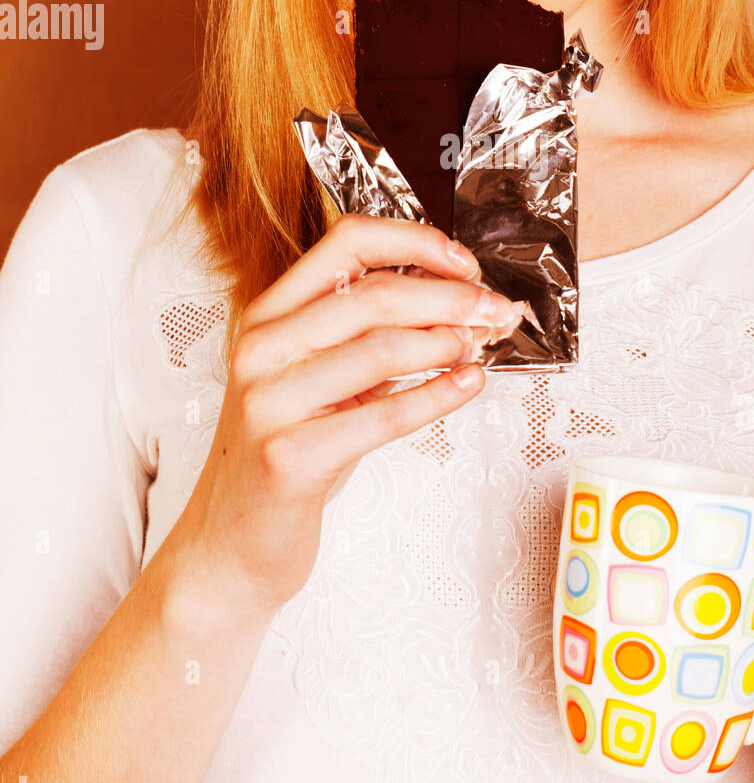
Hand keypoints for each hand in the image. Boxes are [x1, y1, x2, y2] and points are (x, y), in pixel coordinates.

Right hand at [160, 214, 523, 620]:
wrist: (230, 541)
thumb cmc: (287, 453)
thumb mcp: (316, 377)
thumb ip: (365, 333)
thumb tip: (454, 298)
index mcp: (269, 314)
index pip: (347, 242)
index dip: (416, 242)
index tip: (465, 262)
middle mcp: (262, 348)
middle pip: (376, 294)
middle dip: (452, 297)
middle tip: (495, 310)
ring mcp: (269, 402)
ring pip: (381, 349)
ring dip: (447, 343)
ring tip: (478, 346)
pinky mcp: (289, 456)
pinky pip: (383, 416)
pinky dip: (438, 396)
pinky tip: (467, 386)